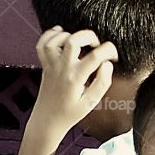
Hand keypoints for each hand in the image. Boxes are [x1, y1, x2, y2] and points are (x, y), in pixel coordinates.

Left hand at [30, 26, 117, 141]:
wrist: (48, 120)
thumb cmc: (70, 113)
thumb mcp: (91, 102)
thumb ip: (102, 82)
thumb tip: (107, 64)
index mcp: (76, 78)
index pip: (95, 56)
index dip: (109, 51)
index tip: (113, 55)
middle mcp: (62, 68)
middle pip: (74, 40)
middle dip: (89, 36)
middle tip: (96, 45)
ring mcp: (51, 65)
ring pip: (57, 39)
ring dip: (71, 35)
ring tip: (80, 43)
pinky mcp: (45, 65)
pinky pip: (42, 45)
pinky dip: (50, 35)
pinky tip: (60, 34)